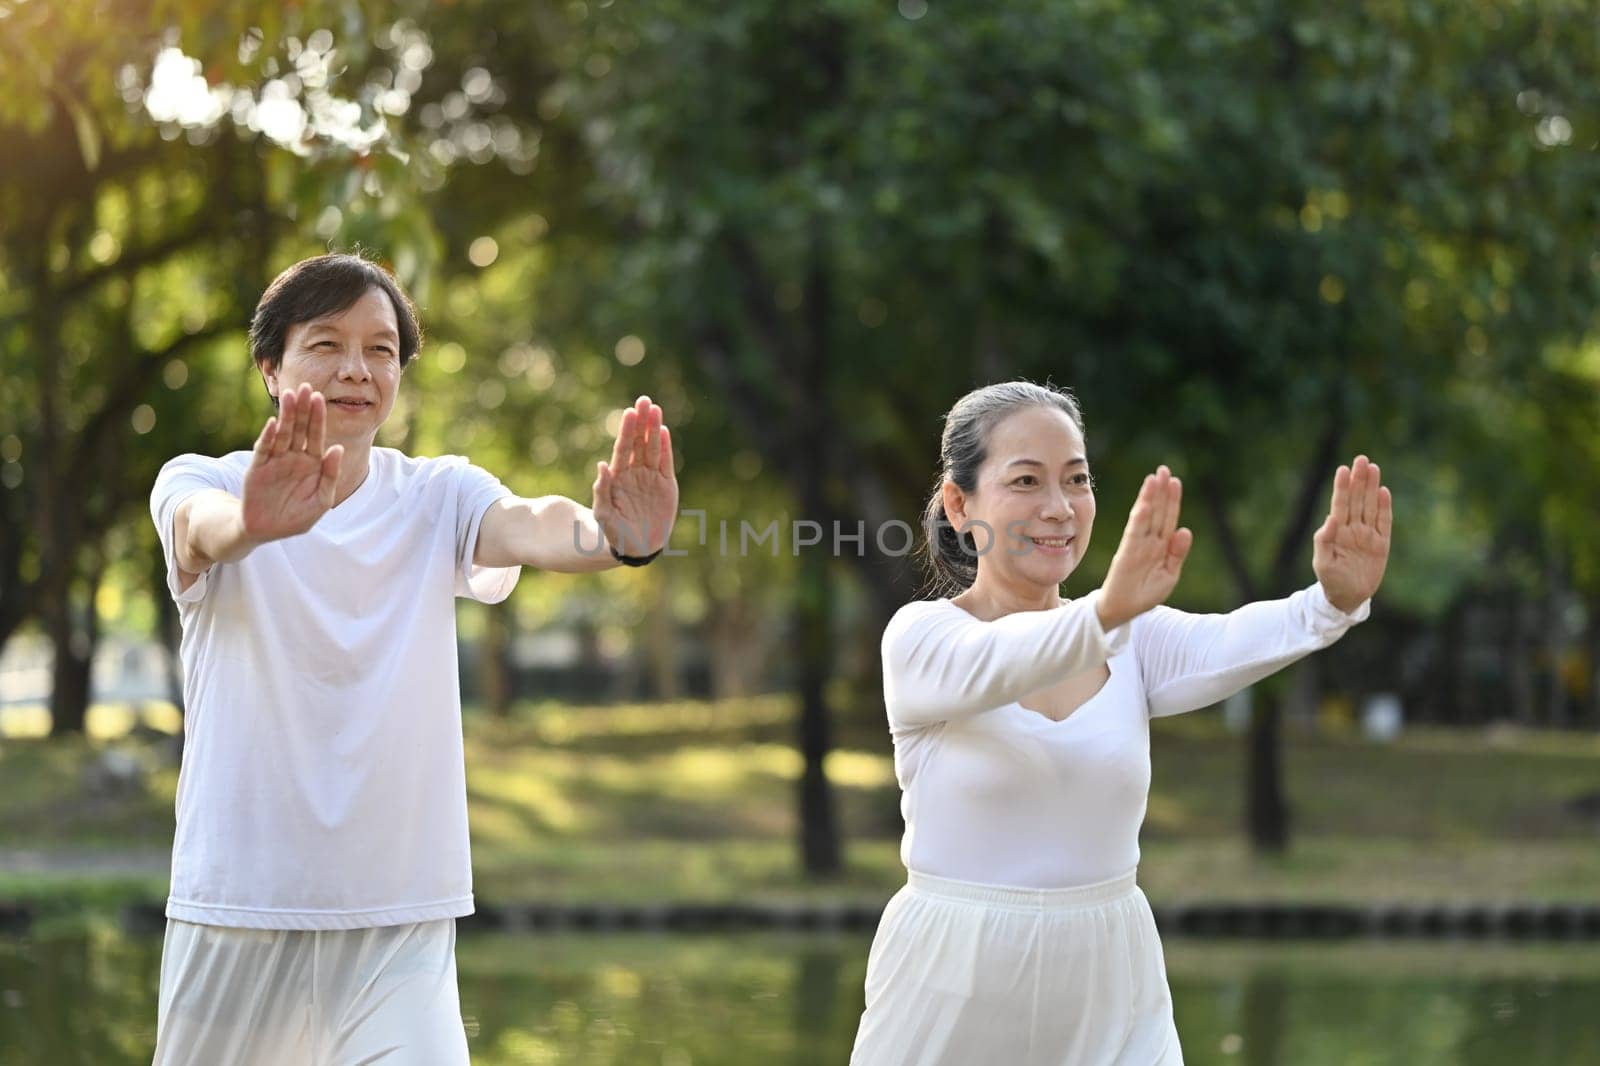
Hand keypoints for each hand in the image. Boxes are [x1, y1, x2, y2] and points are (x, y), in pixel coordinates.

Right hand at [241, 383, 342, 541]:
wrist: (266, 531)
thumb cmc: (297, 518)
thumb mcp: (321, 501)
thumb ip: (330, 475)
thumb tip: (338, 449)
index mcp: (313, 463)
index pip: (317, 435)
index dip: (318, 417)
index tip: (319, 397)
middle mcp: (294, 457)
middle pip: (300, 429)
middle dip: (303, 409)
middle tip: (304, 387)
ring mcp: (275, 460)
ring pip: (282, 434)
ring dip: (286, 416)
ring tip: (289, 396)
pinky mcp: (258, 467)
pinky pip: (264, 449)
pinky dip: (268, 437)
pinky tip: (273, 424)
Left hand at [594, 395, 678, 556]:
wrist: (637, 546)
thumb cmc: (615, 531)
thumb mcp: (603, 514)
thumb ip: (602, 491)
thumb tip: (601, 465)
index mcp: (618, 476)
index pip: (623, 448)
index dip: (626, 431)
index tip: (629, 413)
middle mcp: (635, 472)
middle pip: (639, 442)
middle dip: (641, 422)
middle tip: (644, 400)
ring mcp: (651, 477)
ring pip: (653, 448)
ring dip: (654, 429)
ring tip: (656, 409)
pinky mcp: (666, 485)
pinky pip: (666, 463)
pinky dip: (666, 448)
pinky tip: (664, 431)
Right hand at [1097, 465, 1192, 629]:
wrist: (1122, 611)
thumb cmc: (1145, 594)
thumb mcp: (1169, 576)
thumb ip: (1177, 554)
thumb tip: (1186, 530)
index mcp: (1161, 547)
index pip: (1168, 519)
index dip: (1172, 500)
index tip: (1175, 481)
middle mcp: (1149, 542)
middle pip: (1157, 512)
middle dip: (1161, 491)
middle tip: (1163, 470)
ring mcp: (1138, 546)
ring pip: (1146, 517)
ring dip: (1150, 498)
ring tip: (1153, 478)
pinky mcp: (1127, 553)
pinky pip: (1135, 533)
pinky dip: (1139, 518)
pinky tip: (1144, 504)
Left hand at [1313, 455, 1390, 612]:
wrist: (1347, 598)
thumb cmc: (1331, 580)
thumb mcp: (1322, 563)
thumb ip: (1324, 540)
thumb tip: (1330, 518)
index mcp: (1337, 532)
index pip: (1340, 504)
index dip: (1342, 487)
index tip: (1343, 469)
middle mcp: (1353, 529)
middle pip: (1357, 500)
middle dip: (1359, 480)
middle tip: (1361, 459)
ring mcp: (1367, 535)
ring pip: (1371, 506)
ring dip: (1372, 487)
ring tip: (1373, 467)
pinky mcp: (1381, 544)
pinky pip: (1384, 522)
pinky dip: (1384, 507)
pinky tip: (1383, 491)